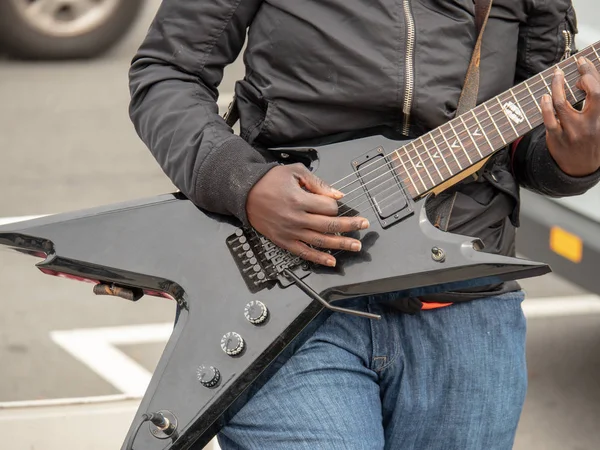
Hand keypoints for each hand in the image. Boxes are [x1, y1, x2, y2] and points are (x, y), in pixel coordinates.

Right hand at [246, 163, 369, 266]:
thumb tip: (337, 194)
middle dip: (350, 225)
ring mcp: (290, 232)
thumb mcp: (294, 172)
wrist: (245, 193)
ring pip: (321, 241)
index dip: (335, 205)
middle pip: (329, 225)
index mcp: (299, 200)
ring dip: (341, 244)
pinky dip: (319, 258)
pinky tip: (332, 261)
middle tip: (364, 225)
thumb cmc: (269, 180)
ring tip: (356, 246)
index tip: (335, 203)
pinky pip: (304, 253)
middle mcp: (296, 218)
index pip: (328, 207)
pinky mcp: (284, 241)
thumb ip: (318, 183)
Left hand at [541, 57, 599, 176]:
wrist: (581, 168)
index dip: (591, 73)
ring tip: (556, 77)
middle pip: (593, 94)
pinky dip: (545, 106)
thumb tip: (583, 79)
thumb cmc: (590, 140)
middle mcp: (592, 124)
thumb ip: (593, 104)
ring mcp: (574, 132)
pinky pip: (549, 120)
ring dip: (557, 87)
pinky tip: (545, 97)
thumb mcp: (598, 122)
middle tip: (571, 67)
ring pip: (562, 105)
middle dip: (583, 75)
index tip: (583, 62)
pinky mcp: (557, 139)